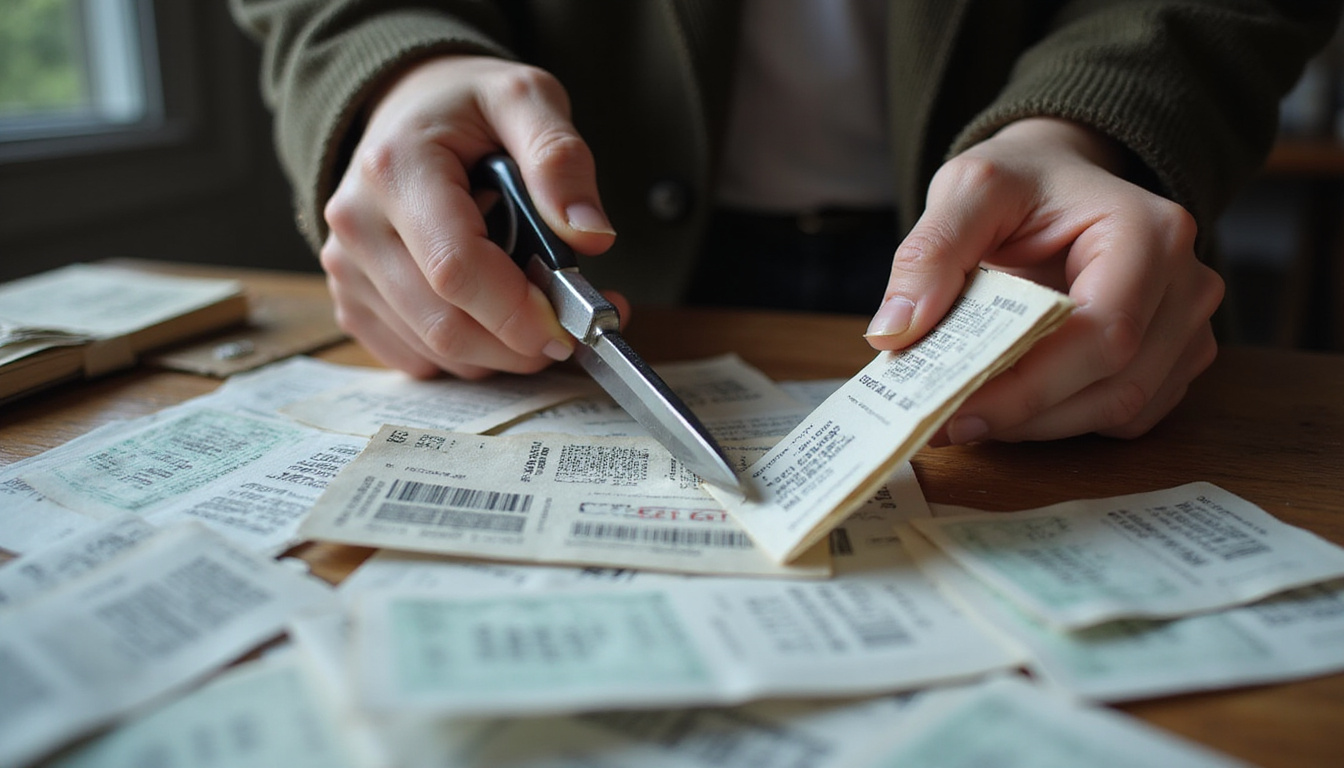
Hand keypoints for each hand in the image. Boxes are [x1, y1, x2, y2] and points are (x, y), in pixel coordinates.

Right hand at [320, 55, 621, 378]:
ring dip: (500, 352)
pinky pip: (417, 358)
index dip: (519, 313)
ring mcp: (346, 269)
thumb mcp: (524, 97)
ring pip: (435, 351)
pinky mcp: (352, 300)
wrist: (406, 108)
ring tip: (536, 309)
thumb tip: (592, 235)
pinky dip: (468, 354)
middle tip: (570, 328)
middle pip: (445, 324)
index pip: (456, 269)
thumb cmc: (465, 106)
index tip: (569, 326)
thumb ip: (560, 158)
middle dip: (519, 344)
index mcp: (396, 170)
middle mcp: (356, 225)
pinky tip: (492, 315)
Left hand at [866, 117, 1223, 441]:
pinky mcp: (1173, 360)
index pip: (1103, 334)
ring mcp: (1188, 327)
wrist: (1059, 180)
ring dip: (1038, 425)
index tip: (956, 410)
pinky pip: (1124, 415)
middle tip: (944, 422)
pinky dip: (1062, 420)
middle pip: (1115, 385)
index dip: (1029, 387)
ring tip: (967, 413)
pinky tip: (1010, 403)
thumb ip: (930, 253)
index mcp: (1150, 233)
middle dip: (1023, 414)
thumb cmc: (1023, 182)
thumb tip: (895, 332)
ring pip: (1120, 410)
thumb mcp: (967, 190)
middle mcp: (1186, 284)